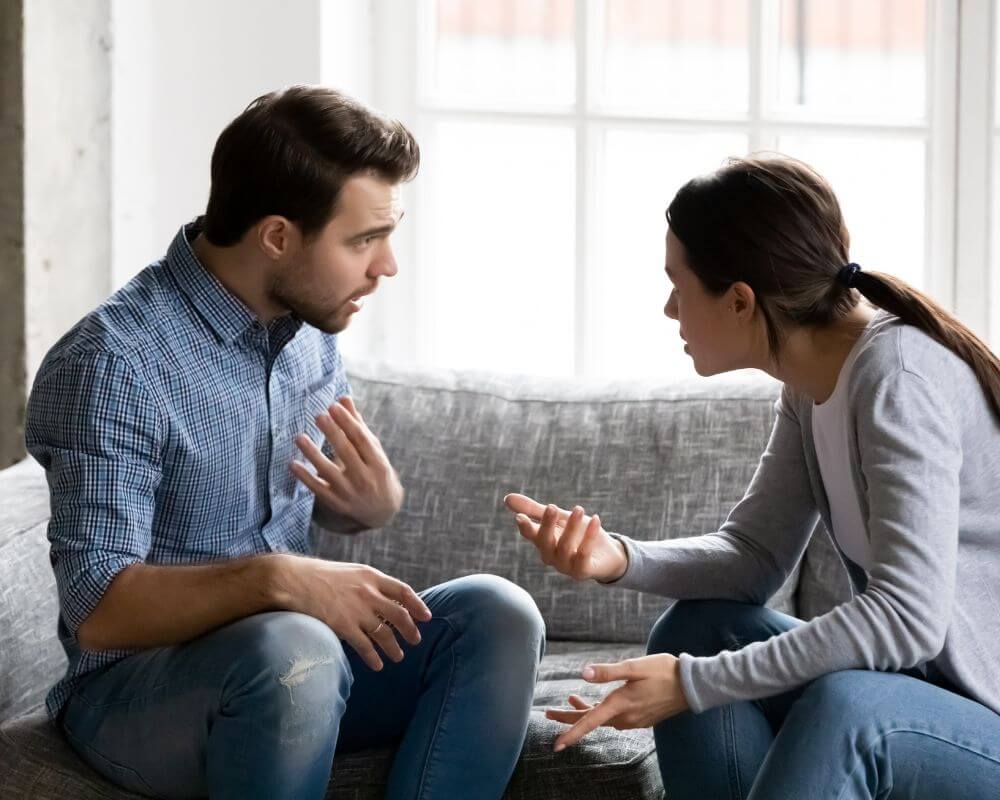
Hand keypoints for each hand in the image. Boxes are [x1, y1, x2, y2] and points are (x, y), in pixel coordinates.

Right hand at [273, 554, 431, 670]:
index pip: (403, 591)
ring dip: (394, 648)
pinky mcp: (344, 626)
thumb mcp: (348, 572)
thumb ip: (366, 583)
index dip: (417, 605)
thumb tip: (380, 597)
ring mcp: (357, 610)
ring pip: (385, 634)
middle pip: (399, 615)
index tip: (426, 616)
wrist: (292, 579)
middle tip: (415, 640)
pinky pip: (365, 646)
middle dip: (410, 630)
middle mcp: (368, 592)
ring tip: (398, 656)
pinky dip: (373, 658)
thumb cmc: (317, 575)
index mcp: (370, 576)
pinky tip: (378, 665)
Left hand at [291, 396, 404, 529]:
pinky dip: (305, 477)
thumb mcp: (373, 450)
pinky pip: (318, 489)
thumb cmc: (376, 472)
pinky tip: (292, 464)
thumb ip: (357, 425)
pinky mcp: (336, 504)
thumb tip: (343, 398)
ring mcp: (350, 493)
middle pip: (346, 452)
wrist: (382, 512)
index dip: (348, 422)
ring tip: (299, 437)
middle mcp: (365, 478)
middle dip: (333, 433)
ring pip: (329, 471)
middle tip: (319, 415)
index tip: (334, 406)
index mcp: (378, 463)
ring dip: (313, 454)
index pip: (361, 439)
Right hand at [503, 493, 628, 582]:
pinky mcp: (582, 572)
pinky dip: (589, 537)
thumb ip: (534, 510)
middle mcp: (551, 556)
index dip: (525, 527)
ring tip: (579, 508)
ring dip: (572, 527)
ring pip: (564, 547)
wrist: (607, 553)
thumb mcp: (558, 518)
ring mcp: (565, 566)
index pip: (530, 535)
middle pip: (544, 541)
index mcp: (543, 542)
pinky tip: (596, 520)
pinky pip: (583, 554)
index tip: (520, 517)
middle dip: (547, 524)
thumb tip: (507, 498)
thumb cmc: (579, 533)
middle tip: (552, 507)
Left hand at [545, 654, 688, 750]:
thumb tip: (583, 673)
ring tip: (571, 698)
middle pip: (591, 721)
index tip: (556, 746)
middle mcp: (626, 717)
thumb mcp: (634, 667)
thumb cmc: (664, 671)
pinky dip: (601, 710)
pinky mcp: (641, 717)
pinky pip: (614, 718)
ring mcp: (634, 719)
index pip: (590, 722)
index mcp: (621, 704)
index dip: (571, 732)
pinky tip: (598, 701)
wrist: (693, 685)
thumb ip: (608, 671)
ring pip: (603, 719)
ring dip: (586, 710)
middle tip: (548, 713)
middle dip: (569, 717)